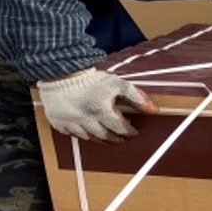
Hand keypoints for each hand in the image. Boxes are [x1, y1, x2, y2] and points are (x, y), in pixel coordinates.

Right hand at [37, 68, 157, 141]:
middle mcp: (86, 121)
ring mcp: (71, 123)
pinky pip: (70, 133)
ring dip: (99, 138)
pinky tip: (84, 131)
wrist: (61, 72)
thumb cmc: (91, 78)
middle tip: (121, 137)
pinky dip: (79, 134)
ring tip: (106, 137)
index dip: (129, 131)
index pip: (120, 128)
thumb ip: (137, 96)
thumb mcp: (118, 84)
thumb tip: (154, 109)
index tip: (133, 131)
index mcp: (102, 112)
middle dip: (115, 137)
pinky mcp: (58, 121)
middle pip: (105, 136)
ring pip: (88, 137)